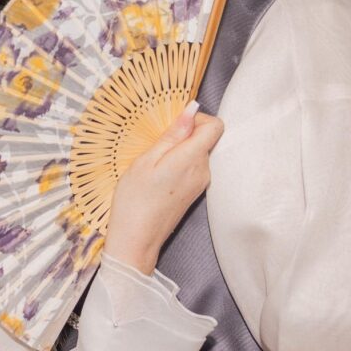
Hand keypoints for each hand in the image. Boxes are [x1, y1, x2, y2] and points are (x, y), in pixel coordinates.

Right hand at [105, 101, 223, 273]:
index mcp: (192, 159)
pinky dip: (178, 164)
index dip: (197, 119)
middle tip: (156, 148)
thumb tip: (191, 110)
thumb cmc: (135, 200)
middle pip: (206, 139)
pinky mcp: (195, 192)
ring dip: (178, 151)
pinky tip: (158, 176)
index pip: (216, 126)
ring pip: (198, 152)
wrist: (136, 240)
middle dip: (183, 135)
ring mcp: (201, 184)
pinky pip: (193, 167)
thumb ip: (172, 134)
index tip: (175, 125)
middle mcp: (203, 171)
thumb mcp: (146, 160)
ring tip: (154, 165)